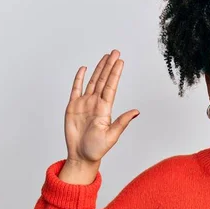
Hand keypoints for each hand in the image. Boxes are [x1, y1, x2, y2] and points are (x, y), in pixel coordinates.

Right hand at [64, 49, 138, 164]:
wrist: (81, 156)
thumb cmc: (97, 148)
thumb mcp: (112, 135)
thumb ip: (122, 122)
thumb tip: (136, 112)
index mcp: (105, 109)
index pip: (111, 86)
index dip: (115, 73)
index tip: (120, 61)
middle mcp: (96, 103)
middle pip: (103, 80)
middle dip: (109, 66)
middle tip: (115, 52)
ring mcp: (84, 104)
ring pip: (92, 81)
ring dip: (98, 69)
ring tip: (105, 56)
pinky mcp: (72, 107)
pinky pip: (75, 89)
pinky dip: (78, 78)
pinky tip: (84, 69)